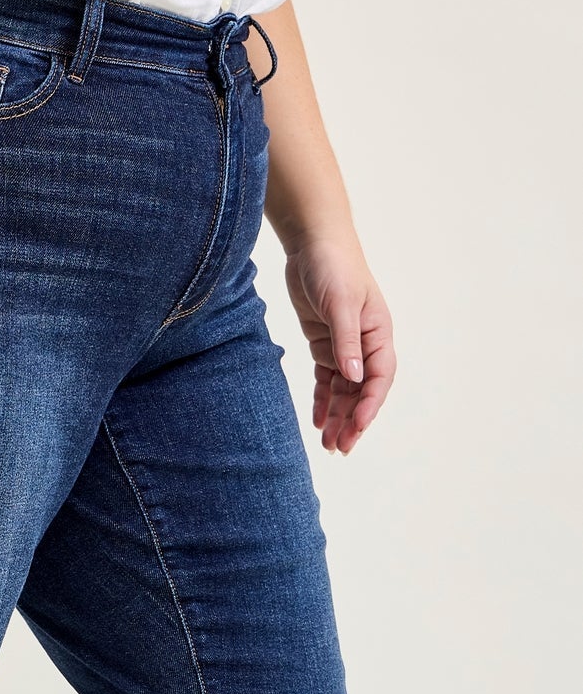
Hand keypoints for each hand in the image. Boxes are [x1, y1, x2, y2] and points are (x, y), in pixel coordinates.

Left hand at [284, 236, 396, 454]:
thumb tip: (355, 378)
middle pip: (362, 391)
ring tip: (328, 445)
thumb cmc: (333, 267)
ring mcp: (345, 346)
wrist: (313, 244)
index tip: (357, 426)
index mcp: (379, 333)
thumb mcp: (339, 303)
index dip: (369, 404)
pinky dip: (323, 401)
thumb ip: (346, 341)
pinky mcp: (324, 345)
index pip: (379, 377)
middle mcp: (365, 344)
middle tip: (341, 449)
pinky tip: (318, 422)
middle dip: (353, 421)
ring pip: (344, 391)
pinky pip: (327, 381)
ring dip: (337, 417)